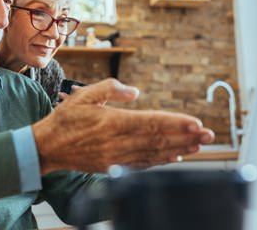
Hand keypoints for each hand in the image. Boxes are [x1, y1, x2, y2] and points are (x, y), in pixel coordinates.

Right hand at [32, 78, 214, 174]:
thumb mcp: (85, 95)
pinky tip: (173, 158)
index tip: (195, 123)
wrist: (48, 146)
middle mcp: (118, 141)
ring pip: (153, 154)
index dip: (175, 123)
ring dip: (177, 150)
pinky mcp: (112, 166)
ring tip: (197, 146)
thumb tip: (135, 92)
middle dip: (185, 137)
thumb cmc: (65, 119)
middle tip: (208, 135)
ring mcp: (116, 157)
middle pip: (158, 140)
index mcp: (112, 122)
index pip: (151, 123)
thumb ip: (111, 89)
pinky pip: (141, 164)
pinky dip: (159, 161)